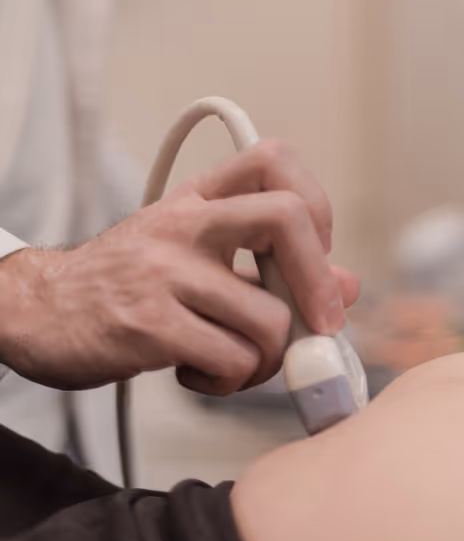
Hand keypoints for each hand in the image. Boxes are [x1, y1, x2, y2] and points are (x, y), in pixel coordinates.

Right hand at [0, 141, 360, 394]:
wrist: (36, 313)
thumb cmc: (127, 285)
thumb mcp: (199, 258)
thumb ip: (274, 269)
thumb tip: (349, 285)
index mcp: (198, 199)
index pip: (274, 160)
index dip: (316, 205)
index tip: (317, 253)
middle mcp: (184, 224)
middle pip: (288, 218)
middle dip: (320, 285)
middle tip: (318, 326)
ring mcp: (165, 271)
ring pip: (270, 320)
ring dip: (268, 358)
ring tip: (234, 361)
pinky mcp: (149, 324)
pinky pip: (233, 361)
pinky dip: (230, 381)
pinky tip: (201, 372)